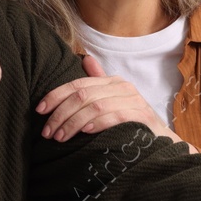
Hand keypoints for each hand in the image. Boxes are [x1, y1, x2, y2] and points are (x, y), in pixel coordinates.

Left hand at [35, 54, 176, 143]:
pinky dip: (97, 124)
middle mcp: (122, 87)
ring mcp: (133, 100)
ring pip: (94, 107)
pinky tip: (84, 132)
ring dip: (73, 123)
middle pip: (82, 95)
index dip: (55, 96)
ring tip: (60, 137)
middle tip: (47, 132)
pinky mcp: (141, 116)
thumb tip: (86, 59)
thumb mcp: (113, 101)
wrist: (161, 141)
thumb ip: (98, 83)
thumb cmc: (132, 123)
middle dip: (60, 114)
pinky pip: (114, 116)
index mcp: (112, 81)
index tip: (39, 110)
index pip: (77, 84)